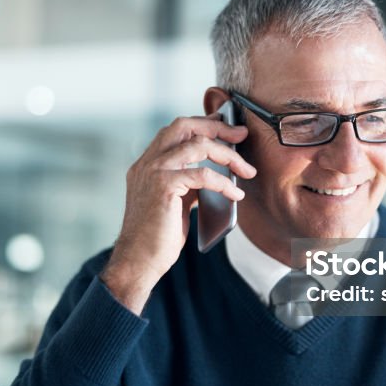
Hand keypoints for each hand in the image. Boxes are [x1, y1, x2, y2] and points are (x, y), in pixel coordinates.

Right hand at [102, 113, 255, 312]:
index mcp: (147, 164)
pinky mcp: (164, 186)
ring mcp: (153, 171)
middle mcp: (147, 162)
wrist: (139, 260)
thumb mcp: (174, 202)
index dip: (204, 124)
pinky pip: (203, 175)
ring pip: (198, 145)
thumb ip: (187, 183)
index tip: (228, 130)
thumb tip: (214, 173)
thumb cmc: (157, 237)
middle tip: (241, 134)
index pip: (176, 130)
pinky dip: (225, 182)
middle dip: (217, 126)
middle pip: (185, 125)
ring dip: (228, 155)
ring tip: (247, 170)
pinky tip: (236, 194)